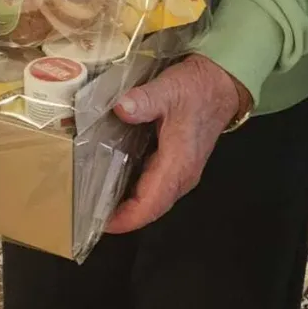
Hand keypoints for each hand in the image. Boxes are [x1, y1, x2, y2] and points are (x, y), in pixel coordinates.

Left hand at [104, 54, 251, 234]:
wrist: (221, 86)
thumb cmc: (195, 89)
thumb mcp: (168, 88)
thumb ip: (145, 100)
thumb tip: (121, 109)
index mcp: (178, 164)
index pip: (150, 205)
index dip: (125, 219)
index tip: (98, 223)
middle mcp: (182, 176)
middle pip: (150, 209)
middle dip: (120, 217)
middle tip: (86, 212)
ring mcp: (182, 173)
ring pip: (153, 201)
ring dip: (127, 207)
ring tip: (95, 201)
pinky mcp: (179, 167)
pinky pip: (155, 189)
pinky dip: (135, 193)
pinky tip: (114, 182)